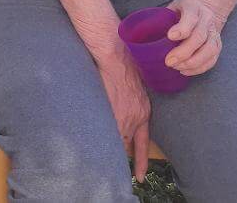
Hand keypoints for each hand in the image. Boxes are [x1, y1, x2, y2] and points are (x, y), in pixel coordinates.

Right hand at [97, 56, 151, 180]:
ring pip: (116, 138)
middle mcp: (138, 118)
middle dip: (119, 148)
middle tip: (112, 158)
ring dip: (108, 141)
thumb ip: (130, 103)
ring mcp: (125, 117)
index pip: (143, 143)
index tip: (140, 177)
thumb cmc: (123, 67)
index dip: (141, 161)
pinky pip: (107, 131)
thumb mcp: (133, 88)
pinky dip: (100, 134)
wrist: (116, 58)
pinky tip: (92, 135)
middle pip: (127, 143)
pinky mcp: (112, 112)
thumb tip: (122, 110)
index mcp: (144, 111)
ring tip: (99, 141)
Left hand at [165, 0, 225, 75]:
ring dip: (193, 62)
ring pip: (210, 50)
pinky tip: (185, 70)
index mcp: (193, 7)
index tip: (170, 37)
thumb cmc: (182, 10)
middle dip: (184, 52)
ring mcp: (214, 33)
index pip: (191, 18)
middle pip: (199, 37)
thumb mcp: (172, 7)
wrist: (204, 8)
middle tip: (169, 61)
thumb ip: (163, 17)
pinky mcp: (217, 45)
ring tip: (177, 68)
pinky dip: (199, 68)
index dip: (182, 28)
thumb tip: (146, 30)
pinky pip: (212, 59)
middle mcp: (206, 20)